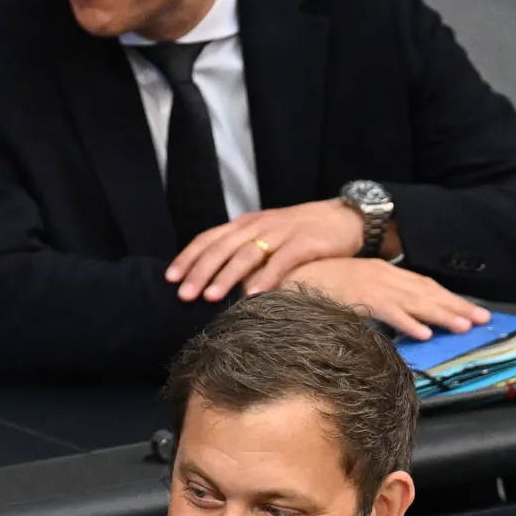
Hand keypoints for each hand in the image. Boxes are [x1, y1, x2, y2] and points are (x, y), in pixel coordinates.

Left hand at [167, 199, 364, 302]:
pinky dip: (266, 278)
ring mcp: (281, 233)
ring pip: (247, 254)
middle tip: (184, 295)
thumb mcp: (268, 238)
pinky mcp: (304, 243)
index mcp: (246, 225)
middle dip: (200, 271)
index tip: (171, 279)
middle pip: (222, 248)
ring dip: (226, 276)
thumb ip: (244, 252)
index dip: (189, 258)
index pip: (209, 239)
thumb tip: (215, 280)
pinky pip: (281, 262)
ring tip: (211, 297)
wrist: (344, 219)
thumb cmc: (302, 234)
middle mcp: (259, 226)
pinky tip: (253, 295)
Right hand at [282, 258, 490, 340]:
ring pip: (416, 302)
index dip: (450, 299)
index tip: (471, 312)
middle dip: (457, 306)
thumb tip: (402, 320)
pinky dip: (408, 322)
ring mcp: (373, 286)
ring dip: (442, 315)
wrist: (289, 274)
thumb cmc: (320, 284)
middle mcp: (384, 276)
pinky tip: (425, 333)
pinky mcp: (360, 297)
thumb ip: (379, 302)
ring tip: (464, 327)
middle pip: (428, 292)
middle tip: (483, 320)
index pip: (424, 286)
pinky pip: (389, 311)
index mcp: (384, 273)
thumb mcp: (356, 290)